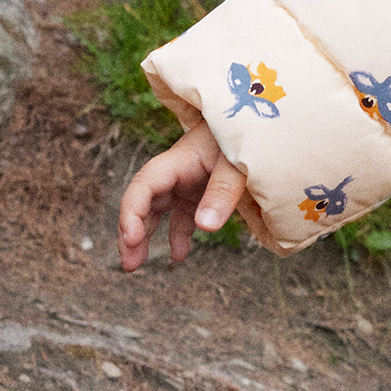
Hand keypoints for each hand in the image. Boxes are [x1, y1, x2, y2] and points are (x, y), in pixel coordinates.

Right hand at [116, 121, 247, 271]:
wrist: (262, 125)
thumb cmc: (250, 137)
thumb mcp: (239, 163)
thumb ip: (223, 191)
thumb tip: (206, 226)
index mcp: (179, 160)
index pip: (145, 186)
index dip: (132, 212)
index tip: (131, 238)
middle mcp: (176, 172)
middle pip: (143, 202)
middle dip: (130, 232)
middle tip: (128, 263)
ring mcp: (186, 183)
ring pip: (157, 213)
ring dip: (146, 238)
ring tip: (135, 265)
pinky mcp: (198, 193)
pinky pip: (181, 218)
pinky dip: (178, 236)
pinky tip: (179, 256)